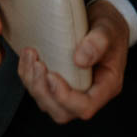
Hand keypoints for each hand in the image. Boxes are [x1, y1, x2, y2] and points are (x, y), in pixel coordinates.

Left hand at [17, 0, 128, 123]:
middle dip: (44, 92)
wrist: (105, 24)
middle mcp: (89, 94)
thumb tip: (80, 60)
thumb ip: (98, 42)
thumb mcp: (108, 30)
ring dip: (33, 84)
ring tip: (30, 57)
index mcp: (106, 86)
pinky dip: (29, 77)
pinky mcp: (59, 84)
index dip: (65, 98)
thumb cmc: (110, 28)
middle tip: (37, 65)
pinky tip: (27, 58)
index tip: (52, 75)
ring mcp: (73, 91)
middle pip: (62, 112)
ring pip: (48, 104)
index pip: (86, 107)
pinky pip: (41, 91)